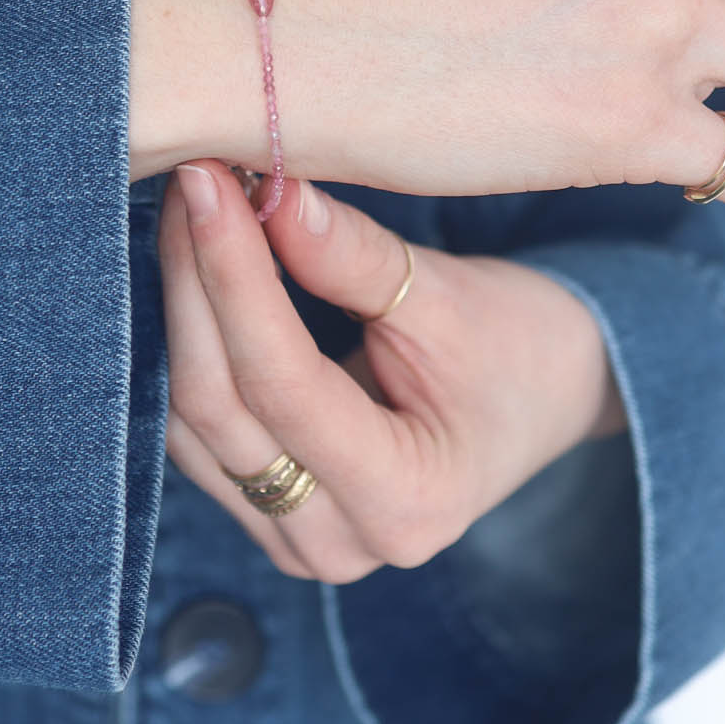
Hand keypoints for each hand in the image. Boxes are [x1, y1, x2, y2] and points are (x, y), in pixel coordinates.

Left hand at [159, 159, 625, 582]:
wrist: (541, 396)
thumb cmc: (517, 346)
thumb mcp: (449, 297)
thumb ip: (353, 256)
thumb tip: (267, 193)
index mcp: (405, 498)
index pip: (282, 384)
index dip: (234, 277)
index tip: (211, 184)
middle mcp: (339, 541)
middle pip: (221, 406)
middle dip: (195, 283)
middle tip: (192, 182)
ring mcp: (296, 538)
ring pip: (194, 421)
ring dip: (182, 309)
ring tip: (192, 212)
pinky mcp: (267, 512)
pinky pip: (200, 431)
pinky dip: (192, 345)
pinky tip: (195, 271)